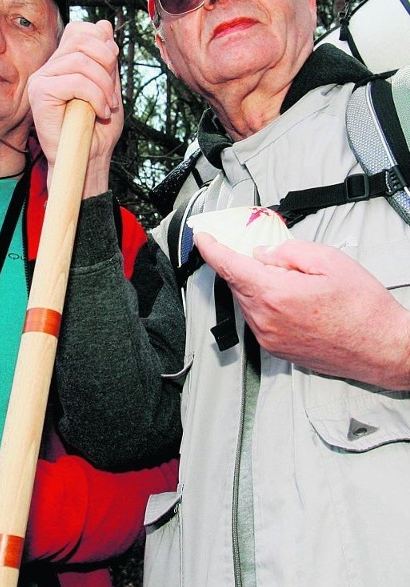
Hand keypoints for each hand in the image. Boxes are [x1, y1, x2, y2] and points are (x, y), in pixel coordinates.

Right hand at [28, 19, 122, 196]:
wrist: (88, 157)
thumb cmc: (97, 128)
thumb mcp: (110, 85)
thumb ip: (106, 58)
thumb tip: (104, 25)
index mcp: (64, 62)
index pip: (80, 29)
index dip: (102, 41)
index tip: (113, 67)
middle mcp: (50, 67)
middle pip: (82, 39)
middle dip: (107, 62)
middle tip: (112, 92)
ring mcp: (41, 78)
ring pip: (81, 61)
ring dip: (104, 86)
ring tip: (107, 106)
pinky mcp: (39, 93)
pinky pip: (75, 81)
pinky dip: (95, 96)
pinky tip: (99, 111)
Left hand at [195, 232, 409, 389]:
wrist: (384, 349)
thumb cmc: (363, 308)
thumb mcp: (328, 260)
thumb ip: (287, 252)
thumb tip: (262, 254)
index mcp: (273, 293)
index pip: (228, 265)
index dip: (210, 247)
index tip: (201, 236)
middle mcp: (265, 320)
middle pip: (237, 283)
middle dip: (244, 264)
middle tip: (264, 253)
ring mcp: (270, 339)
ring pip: (247, 301)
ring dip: (257, 285)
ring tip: (292, 280)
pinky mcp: (277, 350)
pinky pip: (259, 319)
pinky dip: (265, 303)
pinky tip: (293, 299)